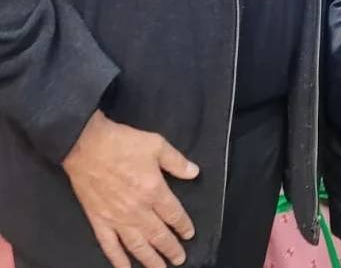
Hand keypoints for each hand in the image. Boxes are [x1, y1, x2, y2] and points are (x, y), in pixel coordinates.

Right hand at [63, 110, 198, 267]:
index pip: (173, 214)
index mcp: (153, 191)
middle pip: (158, 235)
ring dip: (150, 261)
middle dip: (171, 249)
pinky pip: (110, 247)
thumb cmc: (124, 144)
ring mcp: (117, 219)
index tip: (189, 234)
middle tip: (180, 259)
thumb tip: (194, 173)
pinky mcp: (99, 222)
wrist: (87, 146)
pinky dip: (118, 261)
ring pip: (137, 246)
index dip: (183, 225)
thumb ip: (177, 161)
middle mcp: (137, 211)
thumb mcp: (156, 144)